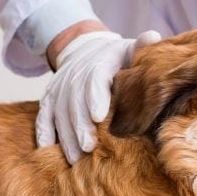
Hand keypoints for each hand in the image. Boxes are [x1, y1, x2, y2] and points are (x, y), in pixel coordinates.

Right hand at [36, 30, 161, 163]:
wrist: (86, 49)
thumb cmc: (118, 56)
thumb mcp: (130, 48)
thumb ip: (142, 46)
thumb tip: (153, 37)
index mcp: (99, 62)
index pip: (94, 79)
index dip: (95, 97)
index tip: (98, 116)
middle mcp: (75, 74)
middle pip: (74, 101)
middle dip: (80, 125)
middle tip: (88, 148)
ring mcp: (60, 87)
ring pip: (58, 112)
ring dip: (65, 136)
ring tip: (75, 158)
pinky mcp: (50, 98)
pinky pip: (43, 115)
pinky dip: (43, 131)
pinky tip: (48, 149)